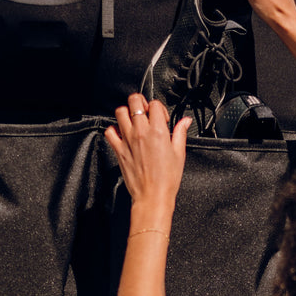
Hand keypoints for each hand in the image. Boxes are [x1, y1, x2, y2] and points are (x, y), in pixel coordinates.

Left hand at [105, 94, 190, 216]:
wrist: (152, 195)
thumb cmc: (167, 178)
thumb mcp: (179, 153)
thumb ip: (181, 133)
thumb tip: (185, 121)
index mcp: (158, 131)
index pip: (155, 104)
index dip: (159, 108)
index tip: (161, 118)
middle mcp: (141, 132)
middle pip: (134, 101)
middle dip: (140, 102)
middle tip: (145, 112)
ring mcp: (128, 139)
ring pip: (120, 112)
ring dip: (127, 113)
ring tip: (133, 121)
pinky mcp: (119, 149)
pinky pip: (110, 132)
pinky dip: (114, 129)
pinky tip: (122, 134)